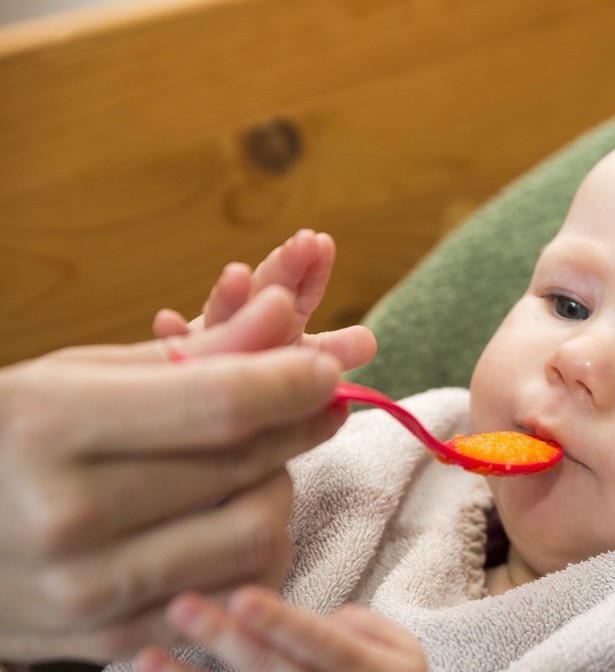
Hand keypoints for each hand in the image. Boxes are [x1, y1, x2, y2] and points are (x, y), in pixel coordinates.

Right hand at [0, 288, 348, 661]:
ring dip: (279, 492)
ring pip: (256, 536)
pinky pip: (235, 595)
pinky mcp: (109, 640)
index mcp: (45, 426)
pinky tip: (233, 522)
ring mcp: (86, 589)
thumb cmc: (4, 440)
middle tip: (306, 405)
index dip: (293, 381)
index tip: (325, 370)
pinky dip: (256, 554)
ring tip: (257, 467)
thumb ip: (190, 353)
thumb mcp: (77, 375)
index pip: (219, 405)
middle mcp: (65, 514)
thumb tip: (284, 312)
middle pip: (245, 468)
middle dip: (294, 427)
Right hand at [153, 229, 375, 370]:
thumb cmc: (261, 378)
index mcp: (278, 319)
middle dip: (284, 267)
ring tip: (238, 275)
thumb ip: (331, 351)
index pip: (299, 289)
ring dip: (230, 295)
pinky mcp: (176, 362)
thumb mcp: (301, 365)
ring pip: (223, 318)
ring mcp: (209, 339)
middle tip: (305, 243)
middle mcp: (244, 321)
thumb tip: (370, 341)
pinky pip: (175, 353)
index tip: (323, 243)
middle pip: (265, 291)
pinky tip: (166, 321)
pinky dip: (172, 337)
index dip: (311, 269)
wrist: (208, 408)